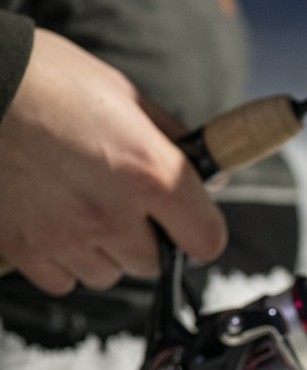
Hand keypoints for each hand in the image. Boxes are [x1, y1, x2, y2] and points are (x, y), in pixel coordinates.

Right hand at [0, 29, 226, 294]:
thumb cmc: (47, 79)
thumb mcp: (127, 98)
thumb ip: (176, 145)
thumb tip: (211, 179)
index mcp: (150, 173)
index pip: (206, 241)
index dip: (200, 231)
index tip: (190, 222)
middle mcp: (111, 213)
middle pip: (152, 262)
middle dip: (145, 237)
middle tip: (121, 200)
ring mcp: (64, 236)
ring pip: (107, 273)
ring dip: (102, 250)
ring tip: (80, 205)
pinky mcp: (22, 248)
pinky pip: (61, 280)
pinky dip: (60, 260)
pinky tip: (51, 221)